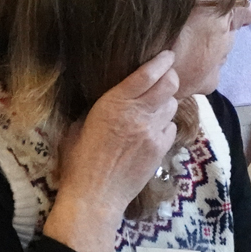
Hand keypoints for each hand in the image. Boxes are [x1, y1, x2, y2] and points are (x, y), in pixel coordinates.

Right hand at [43, 50, 179, 251]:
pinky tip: (154, 131)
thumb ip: (100, 107)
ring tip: (155, 108)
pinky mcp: (161, 149)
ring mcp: (153, 132)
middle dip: (170, 77)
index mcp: (113, 104)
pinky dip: (166, 126)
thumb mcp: (79, 126)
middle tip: (166, 78)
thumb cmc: (78, 161)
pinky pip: (172, 128)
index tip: (167, 55)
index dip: (161, 62)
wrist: (95, 196)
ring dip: (166, 103)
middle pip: (169, 85)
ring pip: (172, 106)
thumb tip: (114, 95)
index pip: (146, 75)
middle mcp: (137, 114)